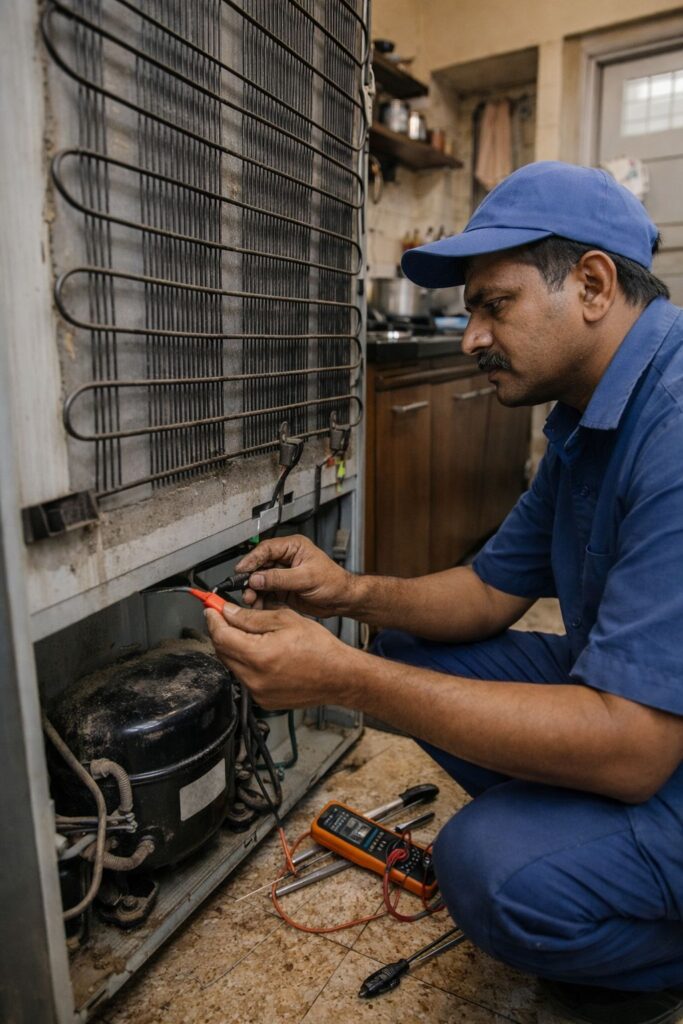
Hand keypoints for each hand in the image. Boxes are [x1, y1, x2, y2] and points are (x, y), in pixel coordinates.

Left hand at [205, 603, 356, 709]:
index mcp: (259, 656)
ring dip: (233, 646)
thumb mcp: (285, 620)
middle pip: (221, 650)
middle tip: (225, 615)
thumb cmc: (320, 648)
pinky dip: (246, 662)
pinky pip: (244, 677)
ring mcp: (257, 692)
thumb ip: (251, 617)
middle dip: (221, 630)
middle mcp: (254, 678)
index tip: (211, 607)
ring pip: (232, 664)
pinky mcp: (262, 699)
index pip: (220, 635)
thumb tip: (227, 612)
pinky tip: (262, 652)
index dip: (213, 618)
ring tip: (249, 633)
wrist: (338, 676)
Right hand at [236, 534, 354, 617]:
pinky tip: (258, 604)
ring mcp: (283, 575)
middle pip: (259, 565)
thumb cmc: (334, 581)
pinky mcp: (282, 590)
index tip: (241, 570)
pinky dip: (260, 599)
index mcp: (293, 547)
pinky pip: (265, 593)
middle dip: (250, 578)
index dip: (252, 559)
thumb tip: (257, 578)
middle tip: (244, 588)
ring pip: (260, 581)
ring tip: (251, 599)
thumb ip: (280, 578)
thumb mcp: (306, 578)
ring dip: (253, 590)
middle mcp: (286, 559)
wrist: (342, 600)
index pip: (266, 549)